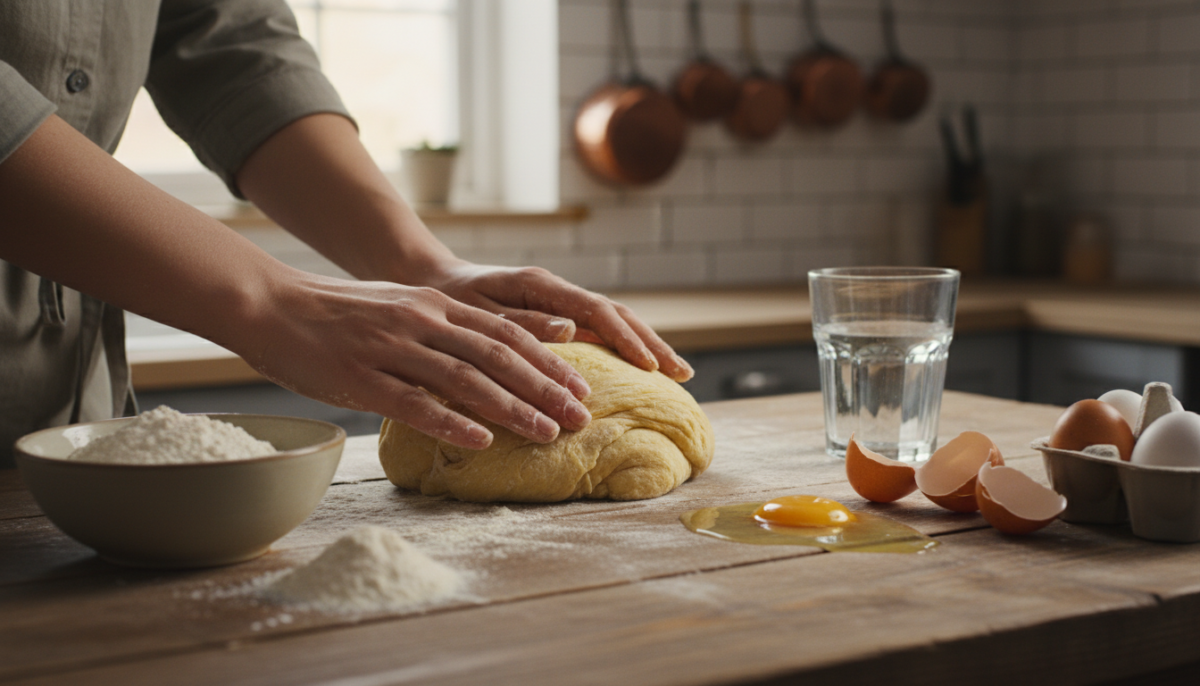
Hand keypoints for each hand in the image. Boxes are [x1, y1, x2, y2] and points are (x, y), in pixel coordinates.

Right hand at [239, 272, 593, 449]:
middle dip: (546, 389)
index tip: (580, 386)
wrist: (271, 303)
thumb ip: (439, 329)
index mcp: (434, 305)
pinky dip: (451, 422)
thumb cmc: (336, 314)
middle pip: (498, 356)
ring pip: (466, 380)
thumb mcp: (398, 307)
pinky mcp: (360, 377)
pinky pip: (413, 403)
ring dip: (512, 409)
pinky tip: (480, 442)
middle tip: (580, 417)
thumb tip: (482, 362)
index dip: (548, 361)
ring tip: (546, 434)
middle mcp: (421, 321)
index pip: (506, 333)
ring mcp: (391, 348)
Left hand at [413, 260, 693, 381]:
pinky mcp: (554, 315)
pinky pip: (599, 329)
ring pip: (614, 321)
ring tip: (675, 373)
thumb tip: (570, 330)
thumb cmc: (447, 299)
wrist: (428, 280)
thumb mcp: (476, 311)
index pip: (596, 312)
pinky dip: (624, 346)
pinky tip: (641, 367)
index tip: (649, 366)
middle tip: (682, 375)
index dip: (626, 340)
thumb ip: (521, 322)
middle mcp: (555, 291)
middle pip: (617, 315)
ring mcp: (558, 303)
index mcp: (539, 286)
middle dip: (651, 344)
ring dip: (645, 346)